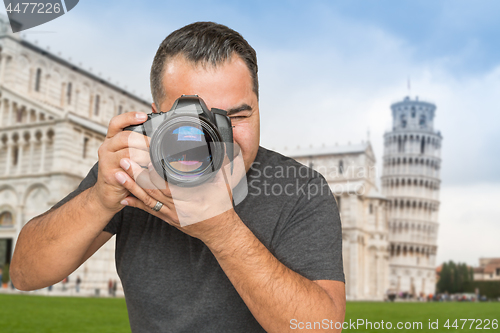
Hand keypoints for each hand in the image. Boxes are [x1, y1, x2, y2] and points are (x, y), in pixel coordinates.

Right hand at [91, 112, 150, 211]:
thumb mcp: (128, 155)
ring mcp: (106, 161)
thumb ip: (137, 145)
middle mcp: (106, 148)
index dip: (129, 117)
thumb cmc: (123, 172)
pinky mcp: (110, 175)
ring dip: (145, 156)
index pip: (116, 122)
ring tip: (154, 160)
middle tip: (156, 145)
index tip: (144, 116)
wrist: (107, 195)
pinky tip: (149, 171)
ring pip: (128, 152)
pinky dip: (140, 170)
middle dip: (144, 140)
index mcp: (111, 140)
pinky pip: (127, 169)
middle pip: (125, 137)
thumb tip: (158, 135)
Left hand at [114, 150, 246, 242]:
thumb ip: (221, 165)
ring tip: (118, 175)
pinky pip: (149, 211)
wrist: (219, 232)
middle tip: (124, 162)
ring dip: (131, 187)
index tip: (145, 161)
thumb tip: (224, 148)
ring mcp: (171, 214)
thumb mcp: (224, 185)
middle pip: (152, 191)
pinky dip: (136, 204)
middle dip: (136, 176)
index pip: (168, 185)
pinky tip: (124, 198)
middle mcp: (177, 207)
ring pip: (147, 200)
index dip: (154, 175)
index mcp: (190, 198)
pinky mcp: (168, 219)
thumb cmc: (221, 208)